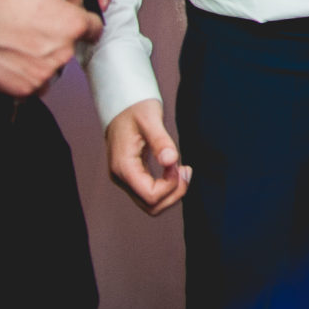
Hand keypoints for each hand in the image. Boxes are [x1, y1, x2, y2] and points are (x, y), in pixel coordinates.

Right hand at [0, 0, 101, 96]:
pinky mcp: (23, 88)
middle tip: (32, 24)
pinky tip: (12, 57)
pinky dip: (26, 73)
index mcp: (72, 24)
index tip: (71, 18)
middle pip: (70, 44)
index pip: (94, 26)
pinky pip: (34, 83)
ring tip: (18, 40)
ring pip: (53, 64)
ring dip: (42, 55)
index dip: (82, 19)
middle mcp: (62, 51)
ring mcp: (43, 72)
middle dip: (57, 35)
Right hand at [106, 98, 190, 214]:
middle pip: (151, 205)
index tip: (180, 165)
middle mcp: (121, 178)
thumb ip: (161, 141)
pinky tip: (176, 170)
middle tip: (187, 170)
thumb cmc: (136, 108)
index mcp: (123, 167)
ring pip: (151, 204)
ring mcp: (125, 179)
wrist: (123, 103)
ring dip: (172, 192)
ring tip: (184, 170)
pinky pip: (150, 193)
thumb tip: (171, 160)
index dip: (170, 185)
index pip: (150, 195)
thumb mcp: (150, 119)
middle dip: (174, 193)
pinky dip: (167, 187)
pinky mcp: (132, 176)